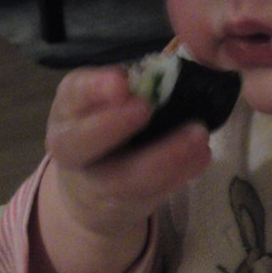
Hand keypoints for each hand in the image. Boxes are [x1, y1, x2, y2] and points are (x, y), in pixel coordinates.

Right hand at [29, 66, 210, 272]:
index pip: (73, 95)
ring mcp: (96, 182)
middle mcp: (72, 147)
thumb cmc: (105, 123)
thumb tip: (177, 67)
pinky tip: (202, 156)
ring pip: (122, 177)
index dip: (94, 90)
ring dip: (163, 157)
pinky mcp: (124, 205)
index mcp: (69, 109)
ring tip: (197, 136)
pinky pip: (151, 194)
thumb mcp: (103, 100)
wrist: (91, 190)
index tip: (121, 83)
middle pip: (82, 143)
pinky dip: (179, 175)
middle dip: (112, 125)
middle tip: (145, 108)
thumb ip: (130, 87)